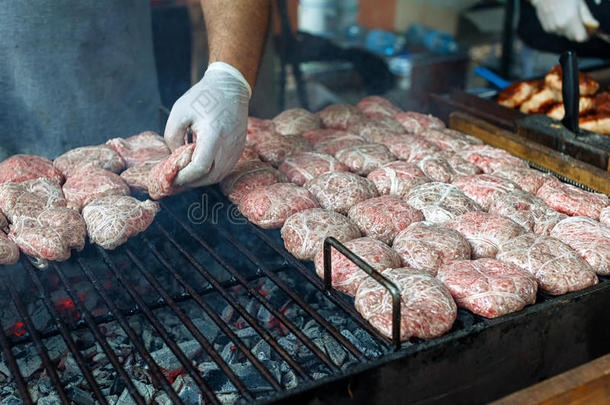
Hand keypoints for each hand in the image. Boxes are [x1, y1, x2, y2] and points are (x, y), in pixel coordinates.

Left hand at [164, 62, 250, 186]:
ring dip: (202, 179)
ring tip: (187, 174)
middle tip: (177, 179)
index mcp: (213, 135)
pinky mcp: (239, 150)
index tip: (172, 177)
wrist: (230, 88)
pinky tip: (200, 167)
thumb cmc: (204, 97)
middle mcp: (228, 146)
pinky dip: (211, 172)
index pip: (199, 168)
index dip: (184, 177)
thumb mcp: (179, 112)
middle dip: (191, 181)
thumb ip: (172, 137)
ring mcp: (236, 149)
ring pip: (218, 176)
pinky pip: (224, 169)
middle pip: (210, 177)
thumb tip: (175, 157)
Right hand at [532, 0, 598, 41]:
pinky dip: (560, 26)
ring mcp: (551, 28)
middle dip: (577, 31)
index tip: (588, 30)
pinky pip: (557, 31)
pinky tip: (559, 16)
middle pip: (572, 37)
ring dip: (568, 28)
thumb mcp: (579, 2)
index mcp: (570, 20)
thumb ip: (586, 16)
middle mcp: (560, 27)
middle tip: (579, 21)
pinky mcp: (546, 28)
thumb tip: (593, 25)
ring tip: (567, 15)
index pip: (581, 38)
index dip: (586, 35)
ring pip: (564, 34)